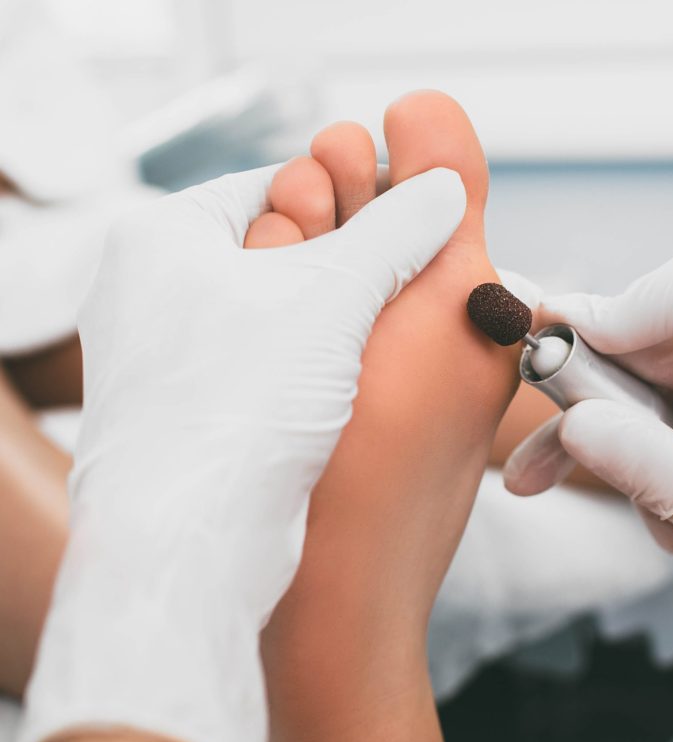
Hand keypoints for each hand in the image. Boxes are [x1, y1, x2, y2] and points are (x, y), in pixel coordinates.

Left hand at [14, 164, 465, 741]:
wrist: (192, 546)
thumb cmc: (239, 408)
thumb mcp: (333, 296)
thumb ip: (395, 232)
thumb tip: (443, 192)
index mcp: (161, 237)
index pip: (277, 184)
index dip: (351, 197)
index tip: (406, 219)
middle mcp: (149, 291)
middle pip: (277, 246)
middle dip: (344, 261)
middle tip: (405, 276)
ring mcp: (165, 353)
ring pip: (274, 308)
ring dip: (331, 316)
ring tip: (383, 330)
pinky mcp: (189, 407)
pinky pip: (262, 361)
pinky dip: (306, 362)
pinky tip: (345, 379)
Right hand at [503, 249, 672, 618]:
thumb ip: (649, 464)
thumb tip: (574, 422)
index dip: (619, 310)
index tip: (557, 346)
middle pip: (653, 342)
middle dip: (586, 387)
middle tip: (542, 428)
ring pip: (647, 387)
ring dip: (595, 434)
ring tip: (541, 475)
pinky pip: (662, 426)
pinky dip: (631, 461)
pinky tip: (646, 516)